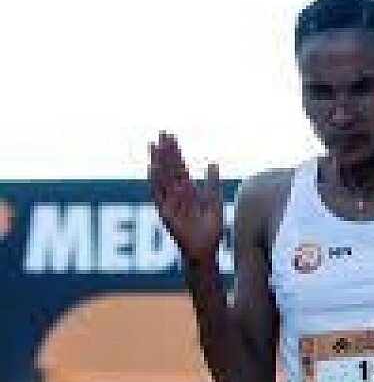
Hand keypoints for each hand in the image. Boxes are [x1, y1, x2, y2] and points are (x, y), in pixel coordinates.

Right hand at [147, 131, 223, 262]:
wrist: (205, 249)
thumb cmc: (209, 229)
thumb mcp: (213, 202)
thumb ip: (212, 183)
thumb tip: (213, 162)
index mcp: (187, 190)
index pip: (179, 166)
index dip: (175, 151)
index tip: (171, 136)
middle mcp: (176, 194)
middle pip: (169, 168)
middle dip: (166, 151)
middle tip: (161, 133)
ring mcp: (170, 202)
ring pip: (162, 178)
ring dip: (158, 162)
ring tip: (154, 146)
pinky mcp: (166, 213)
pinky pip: (159, 196)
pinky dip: (156, 183)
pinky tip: (153, 169)